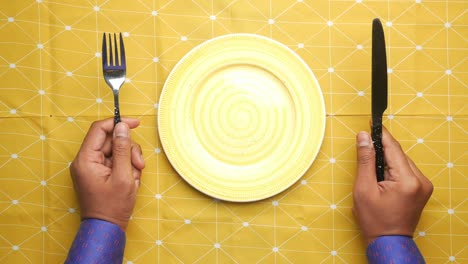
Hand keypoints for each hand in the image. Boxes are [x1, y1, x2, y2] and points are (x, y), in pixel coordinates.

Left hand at [70, 118, 144, 230]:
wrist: (106, 228)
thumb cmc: (113, 206)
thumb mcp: (123, 175)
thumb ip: (122, 149)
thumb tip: (122, 127)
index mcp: (86, 159)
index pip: (99, 129)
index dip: (118, 123)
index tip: (136, 123)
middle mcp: (85, 161)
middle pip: (110, 140)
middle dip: (128, 149)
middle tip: (140, 164)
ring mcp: (91, 167)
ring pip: (114, 150)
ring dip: (129, 160)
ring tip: (135, 177)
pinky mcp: (97, 173)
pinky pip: (114, 161)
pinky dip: (125, 167)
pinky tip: (131, 180)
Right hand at [353, 127, 432, 243]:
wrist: (389, 240)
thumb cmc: (375, 219)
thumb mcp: (364, 188)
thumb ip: (365, 160)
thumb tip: (363, 137)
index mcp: (407, 180)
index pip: (393, 148)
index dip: (381, 134)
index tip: (372, 122)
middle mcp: (420, 180)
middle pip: (398, 154)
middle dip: (381, 151)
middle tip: (365, 150)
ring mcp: (424, 185)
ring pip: (402, 161)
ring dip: (387, 161)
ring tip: (374, 173)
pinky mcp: (423, 188)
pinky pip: (406, 170)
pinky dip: (394, 169)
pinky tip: (384, 178)